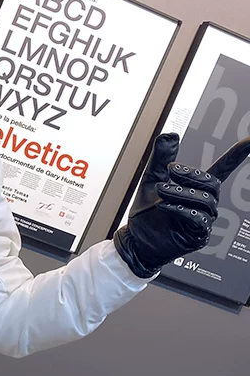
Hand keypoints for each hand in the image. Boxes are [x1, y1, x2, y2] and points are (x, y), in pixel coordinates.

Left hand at [114, 132, 249, 277]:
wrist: (136, 240)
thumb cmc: (146, 214)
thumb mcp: (150, 180)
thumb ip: (160, 158)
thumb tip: (170, 135)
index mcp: (196, 188)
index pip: (221, 170)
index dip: (235, 156)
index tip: (249, 142)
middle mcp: (203, 203)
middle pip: (212, 184)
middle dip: (191, 174)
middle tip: (171, 170)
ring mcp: (203, 220)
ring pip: (204, 201)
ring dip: (181, 192)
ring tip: (161, 191)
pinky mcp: (197, 235)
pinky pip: (197, 219)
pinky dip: (179, 209)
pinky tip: (163, 206)